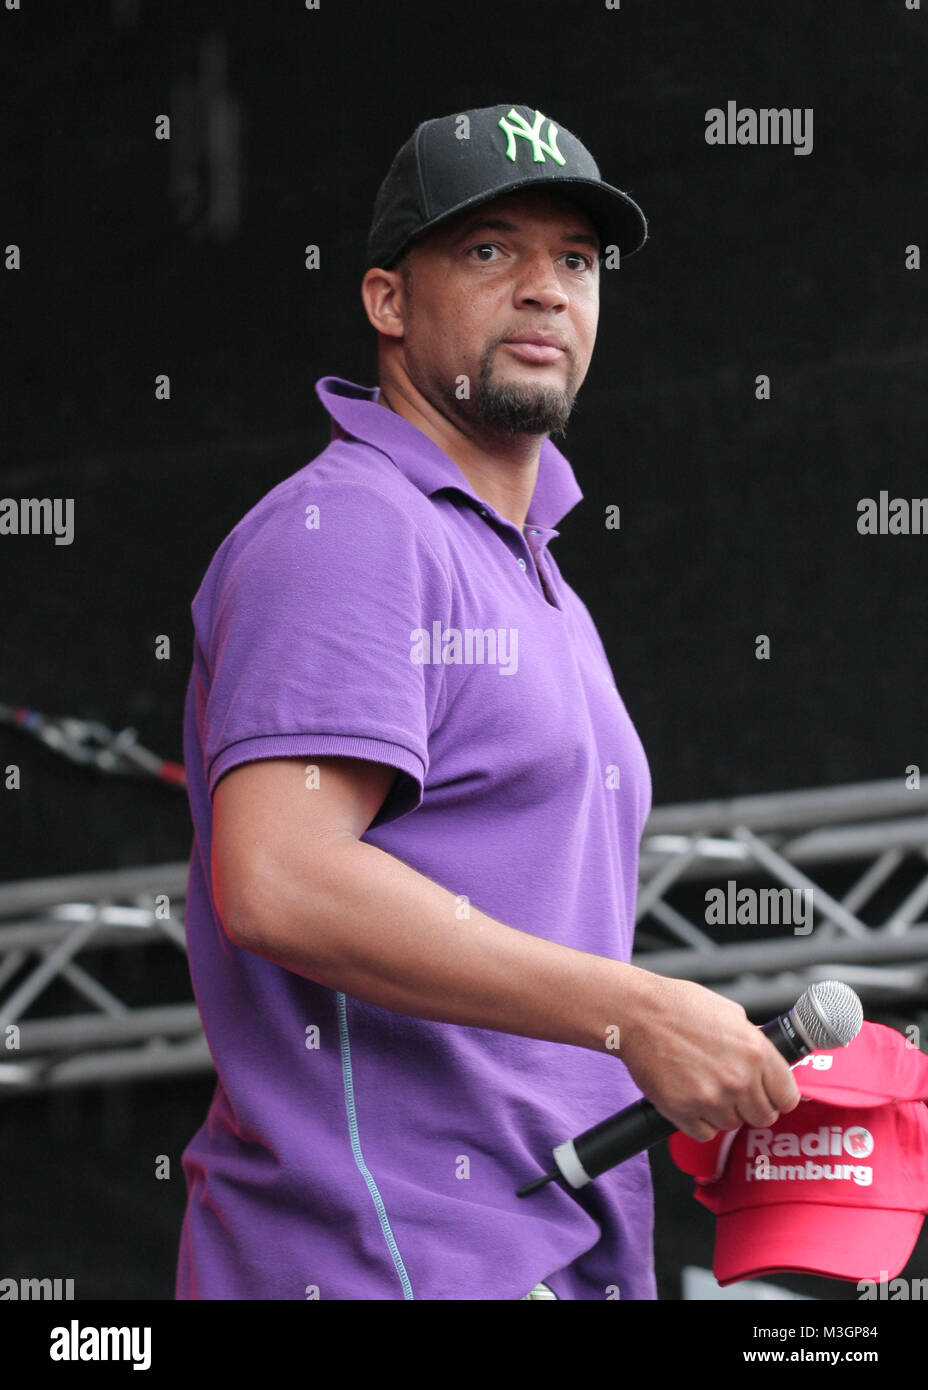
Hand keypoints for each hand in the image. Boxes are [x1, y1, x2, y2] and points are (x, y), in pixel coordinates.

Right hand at [616, 969, 801, 1141]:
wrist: (637, 1014)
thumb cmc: (678, 1006)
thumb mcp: (730, 1013)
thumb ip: (753, 1040)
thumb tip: (767, 1059)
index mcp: (755, 1052)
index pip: (787, 1097)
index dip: (778, 1096)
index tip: (770, 1095)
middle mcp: (739, 1079)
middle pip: (763, 1117)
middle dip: (751, 1106)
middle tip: (733, 1091)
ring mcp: (712, 1099)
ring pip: (732, 1125)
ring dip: (722, 1112)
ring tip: (704, 1086)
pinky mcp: (685, 1113)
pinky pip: (705, 1133)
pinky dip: (699, 1121)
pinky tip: (690, 1098)